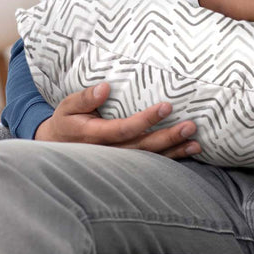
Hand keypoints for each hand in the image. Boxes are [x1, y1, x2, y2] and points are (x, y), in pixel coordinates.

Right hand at [34, 83, 200, 157]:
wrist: (57, 148)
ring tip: (196, 143)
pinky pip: (151, 164)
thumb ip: (85, 98)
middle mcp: (108, 153)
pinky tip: (190, 152)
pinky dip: (172, 159)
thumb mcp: (67, 106)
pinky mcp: (126, 165)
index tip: (166, 106)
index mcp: (93, 136)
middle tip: (190, 126)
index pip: (124, 129)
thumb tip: (105, 88)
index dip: (146, 119)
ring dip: (174, 151)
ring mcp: (118, 162)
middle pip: (142, 147)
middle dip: (168, 137)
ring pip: (149, 159)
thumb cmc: (66, 122)